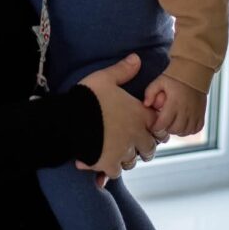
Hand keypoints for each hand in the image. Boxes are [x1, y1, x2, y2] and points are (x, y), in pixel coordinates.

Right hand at [76, 54, 157, 178]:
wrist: (68, 118)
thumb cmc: (88, 96)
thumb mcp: (105, 78)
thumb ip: (123, 70)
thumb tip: (137, 58)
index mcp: (139, 115)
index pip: (160, 127)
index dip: (156, 128)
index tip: (150, 128)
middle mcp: (136, 136)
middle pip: (149, 148)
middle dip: (143, 146)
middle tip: (134, 142)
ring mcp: (122, 152)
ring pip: (133, 161)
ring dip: (128, 157)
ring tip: (119, 152)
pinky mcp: (107, 163)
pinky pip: (116, 172)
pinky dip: (112, 168)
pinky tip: (105, 162)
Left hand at [144, 73, 206, 136]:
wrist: (194, 70)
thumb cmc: (175, 76)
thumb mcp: (160, 81)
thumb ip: (150, 92)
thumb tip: (146, 104)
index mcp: (174, 102)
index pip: (163, 123)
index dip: (156, 127)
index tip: (153, 125)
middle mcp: (186, 109)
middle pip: (175, 129)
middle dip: (167, 129)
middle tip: (164, 124)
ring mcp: (195, 112)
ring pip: (186, 131)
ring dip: (178, 131)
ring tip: (173, 124)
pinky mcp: (202, 113)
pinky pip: (197, 129)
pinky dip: (189, 130)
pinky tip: (183, 124)